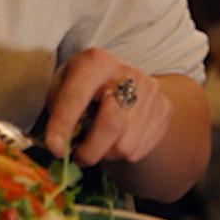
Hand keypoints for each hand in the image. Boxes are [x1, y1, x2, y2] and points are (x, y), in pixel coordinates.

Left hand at [42, 49, 170, 166]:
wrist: (127, 79)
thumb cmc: (85, 85)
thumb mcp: (64, 85)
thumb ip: (58, 110)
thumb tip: (58, 145)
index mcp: (96, 62)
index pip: (77, 96)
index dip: (63, 125)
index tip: (55, 149)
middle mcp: (128, 73)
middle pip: (111, 124)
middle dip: (90, 150)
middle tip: (78, 158)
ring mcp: (150, 92)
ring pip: (125, 144)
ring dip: (106, 153)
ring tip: (99, 141)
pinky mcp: (164, 110)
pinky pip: (139, 150)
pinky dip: (122, 153)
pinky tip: (117, 137)